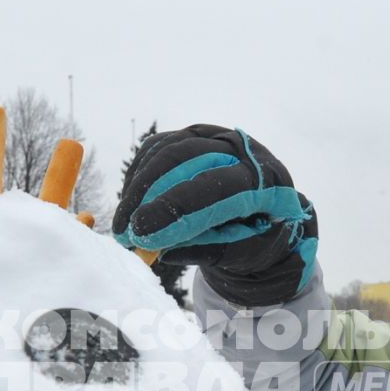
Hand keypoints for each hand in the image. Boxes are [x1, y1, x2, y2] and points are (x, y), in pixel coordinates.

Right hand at [112, 125, 317, 307]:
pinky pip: (156, 149)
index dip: (174, 209)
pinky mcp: (192, 136)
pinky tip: (130, 204)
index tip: (142, 235)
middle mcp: (239, 148)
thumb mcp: (245, 253)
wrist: (267, 214)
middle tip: (124, 233)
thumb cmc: (259, 239)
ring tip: (122, 226)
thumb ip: (208, 250)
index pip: (215, 186)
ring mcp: (214, 137)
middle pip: (183, 158)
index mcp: (264, 179)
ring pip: (164, 151)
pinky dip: (138, 176)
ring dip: (136, 188)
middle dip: (146, 197)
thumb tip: (159, 249)